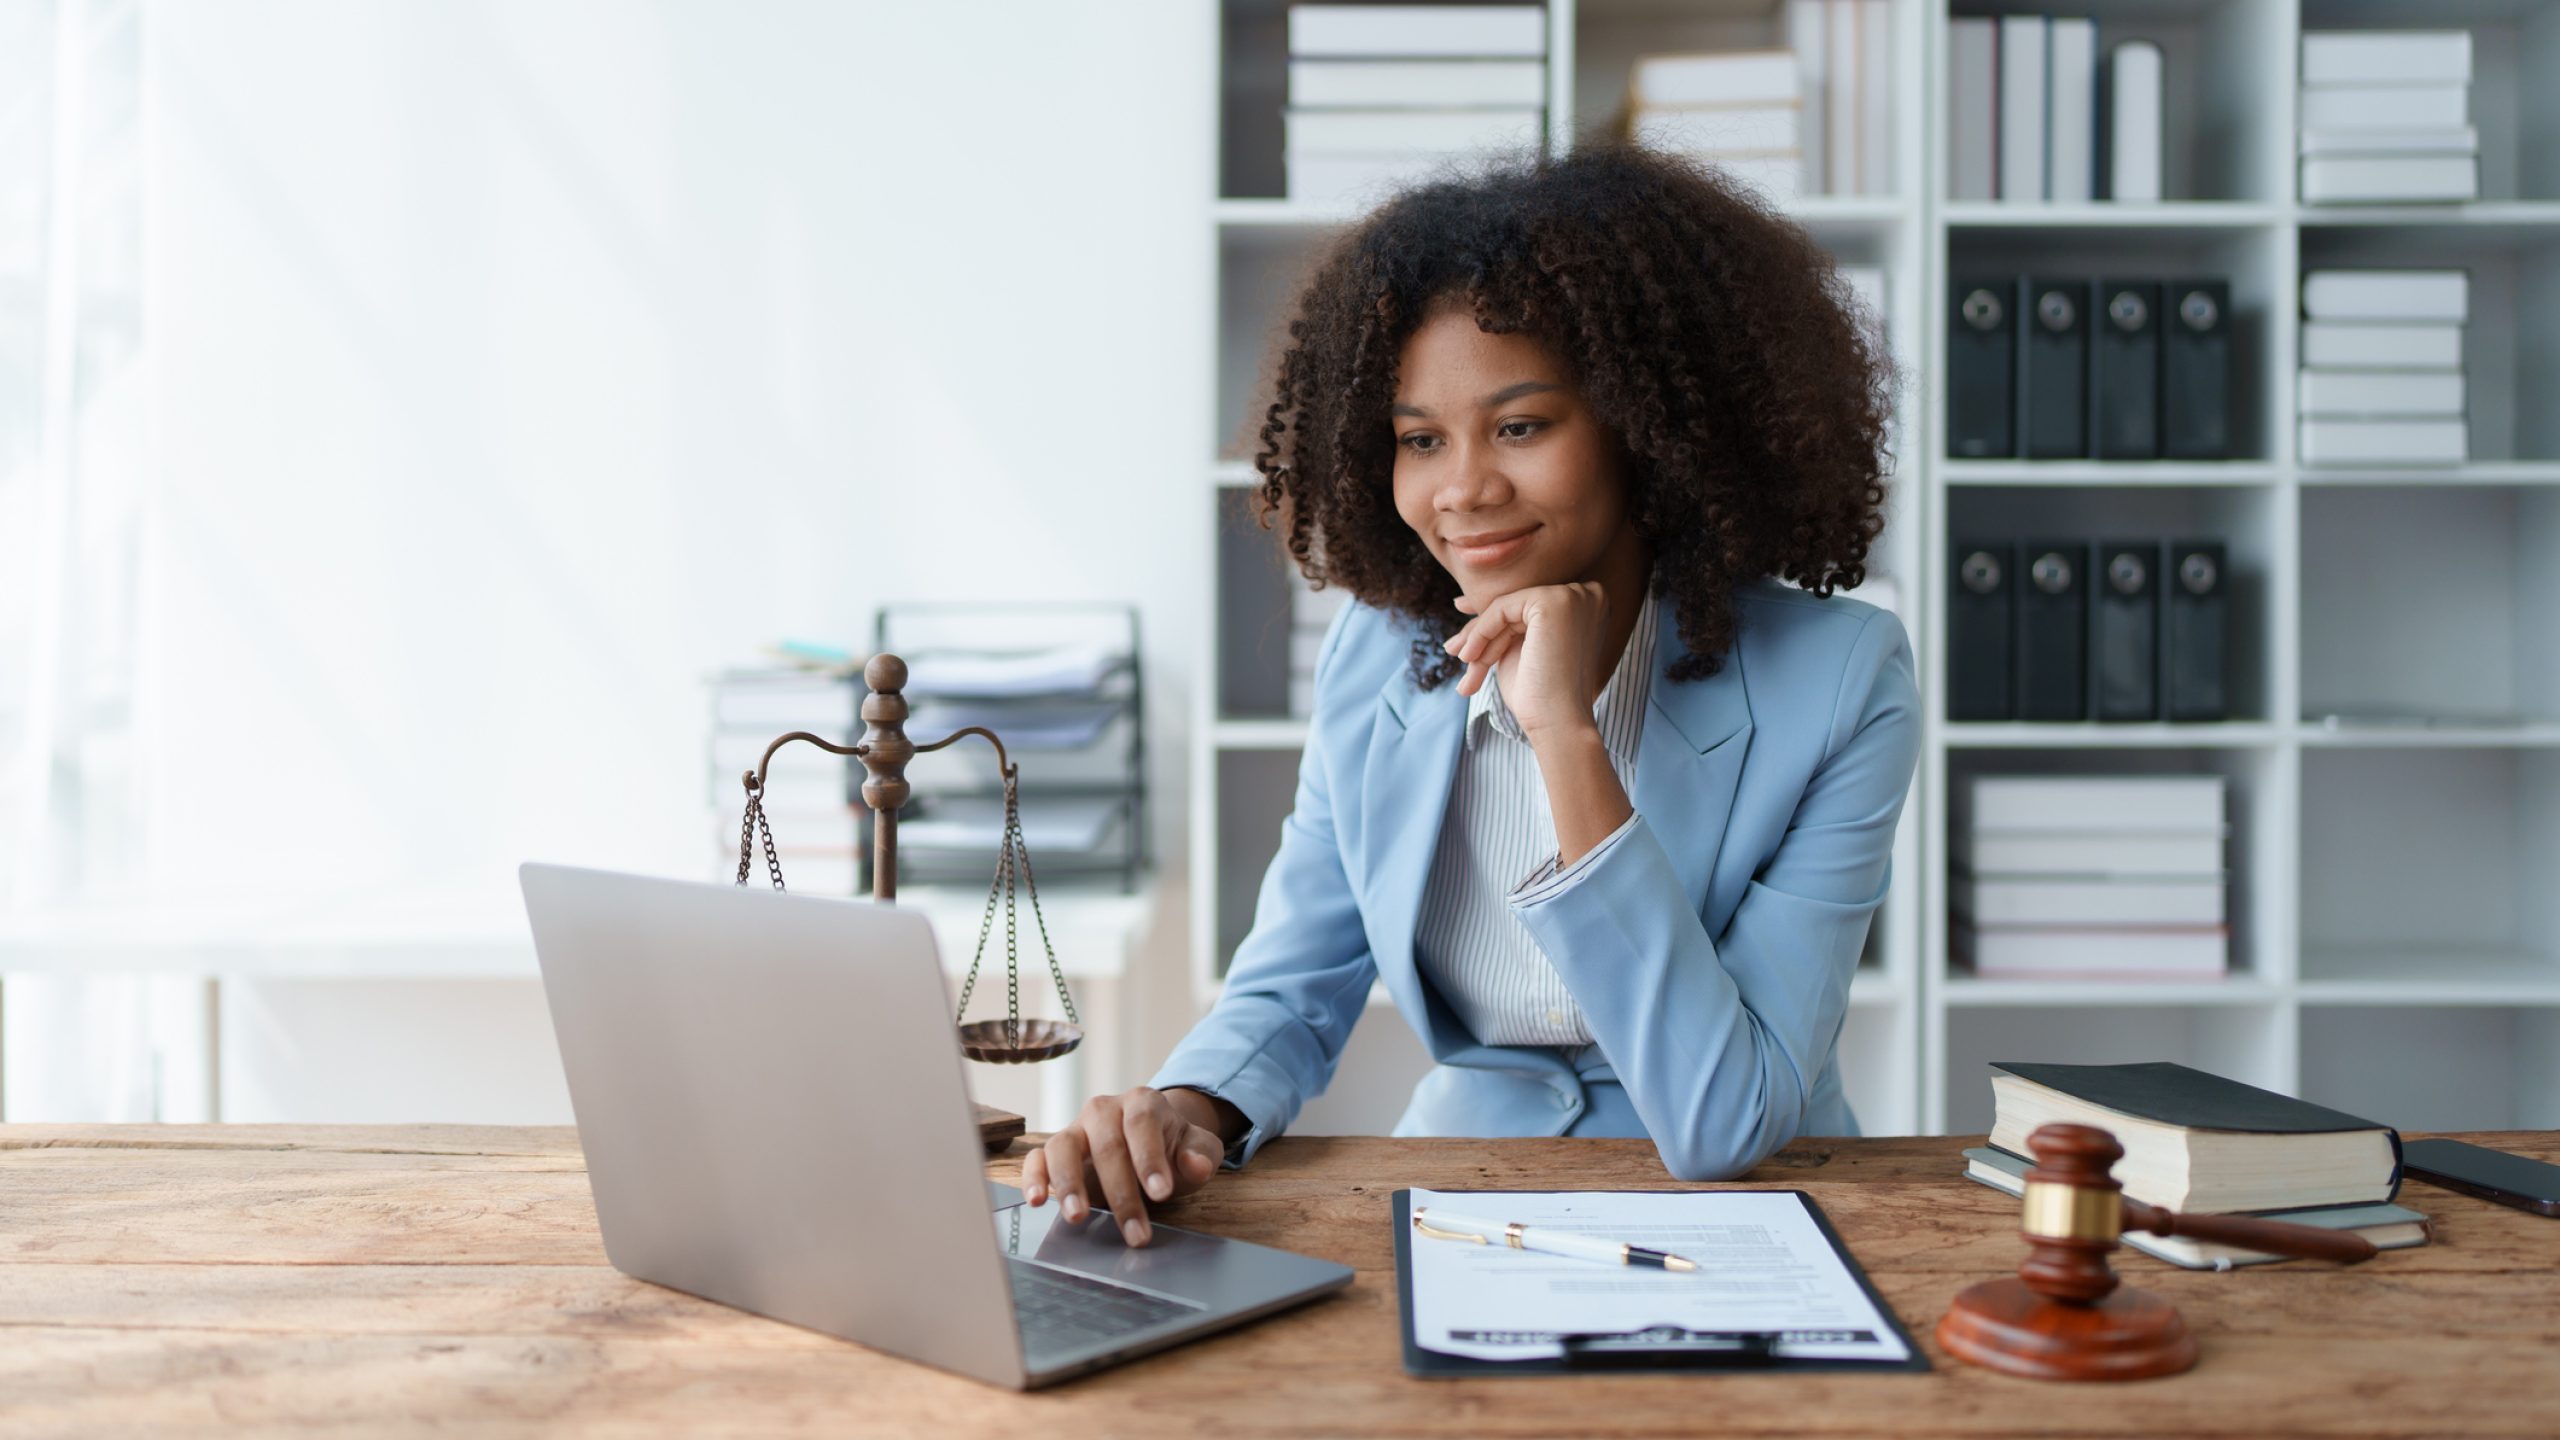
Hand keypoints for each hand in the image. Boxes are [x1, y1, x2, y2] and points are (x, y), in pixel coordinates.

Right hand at [1020, 1086, 1227, 1246]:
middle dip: (1122, 1193)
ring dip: (1069, 1184)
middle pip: (1107, 1145)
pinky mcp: (1055, 1150)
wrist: (1150, 1143)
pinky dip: (1034, 1177)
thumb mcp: (1197, 1148)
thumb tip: (1196, 1165)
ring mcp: (1076, 1128)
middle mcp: (1104, 1110)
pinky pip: (1037, 1157)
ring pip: (1064, 1147)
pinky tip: (1037, 1201)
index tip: (1161, 1193)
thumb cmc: (1173, 1148)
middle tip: (1135, 1232)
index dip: (1150, 1158)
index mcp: (1142, 1102)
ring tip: (1078, 1218)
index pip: (1142, 1124)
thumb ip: (1200, 1155)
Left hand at [1444, 581, 1611, 742]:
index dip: (1490, 618)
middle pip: (1515, 605)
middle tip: (1452, 650)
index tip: (1461, 621)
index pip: (1526, 606)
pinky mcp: (1554, 602)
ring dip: (1479, 639)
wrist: (1557, 723)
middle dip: (1480, 630)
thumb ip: (1500, 623)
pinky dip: (1482, 633)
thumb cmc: (1539, 694)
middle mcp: (1586, 594)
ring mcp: (1572, 596)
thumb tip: (1460, 601)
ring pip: (1506, 607)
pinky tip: (1471, 658)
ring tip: (1465, 665)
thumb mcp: (1516, 649)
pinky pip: (1502, 608)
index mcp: (1585, 606)